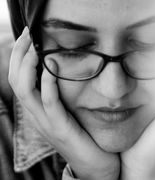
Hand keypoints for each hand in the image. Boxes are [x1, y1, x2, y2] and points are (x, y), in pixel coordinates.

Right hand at [9, 27, 119, 179]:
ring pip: (24, 90)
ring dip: (27, 65)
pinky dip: (47, 83)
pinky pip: (49, 102)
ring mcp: (45, 121)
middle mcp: (36, 113)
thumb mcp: (67, 108)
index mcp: (37, 107)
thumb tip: (62, 65)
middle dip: (19, 54)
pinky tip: (51, 67)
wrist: (95, 163)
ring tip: (34, 47)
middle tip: (27, 33)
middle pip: (15, 80)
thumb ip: (61, 91)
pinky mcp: (60, 127)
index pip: (18, 78)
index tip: (27, 34)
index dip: (18, 55)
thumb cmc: (84, 132)